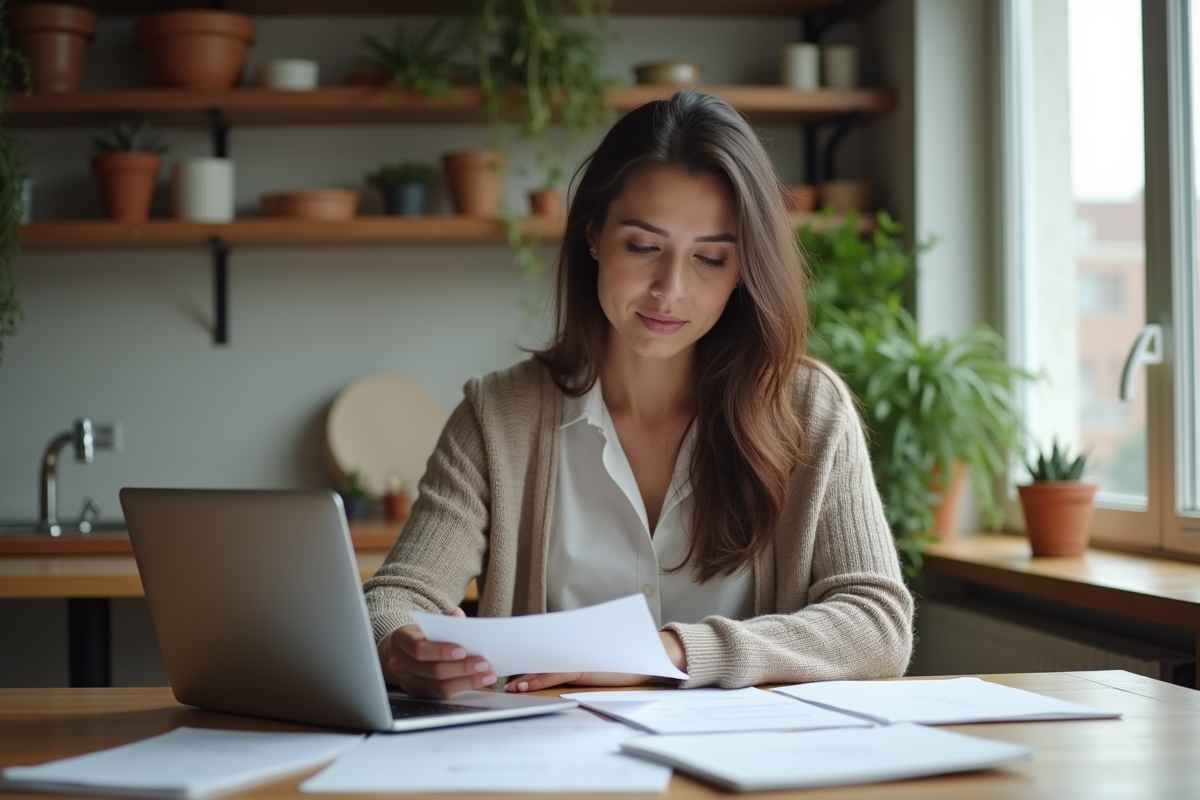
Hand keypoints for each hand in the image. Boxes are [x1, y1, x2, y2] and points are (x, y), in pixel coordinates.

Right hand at [377, 608, 496, 698]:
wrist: (397, 652)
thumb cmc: (417, 636)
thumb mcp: (425, 624)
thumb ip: (444, 621)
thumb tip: (459, 615)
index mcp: (402, 640)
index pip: (419, 648)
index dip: (441, 651)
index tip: (463, 650)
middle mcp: (401, 663)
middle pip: (433, 670)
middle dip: (462, 668)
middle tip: (483, 663)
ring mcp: (408, 681)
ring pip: (440, 686)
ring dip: (467, 680)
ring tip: (486, 674)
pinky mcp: (419, 693)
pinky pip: (442, 694)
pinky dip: (463, 686)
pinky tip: (478, 680)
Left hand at [505, 629, 687, 692]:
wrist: (647, 655)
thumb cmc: (618, 659)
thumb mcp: (589, 659)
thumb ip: (567, 660)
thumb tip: (537, 666)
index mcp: (569, 645)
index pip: (538, 646)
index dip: (518, 650)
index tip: (498, 653)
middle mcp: (569, 647)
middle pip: (535, 653)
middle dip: (514, 660)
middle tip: (490, 665)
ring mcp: (574, 657)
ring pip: (540, 664)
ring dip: (520, 674)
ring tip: (501, 679)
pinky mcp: (581, 667)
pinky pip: (553, 674)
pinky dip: (535, 681)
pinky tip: (521, 685)